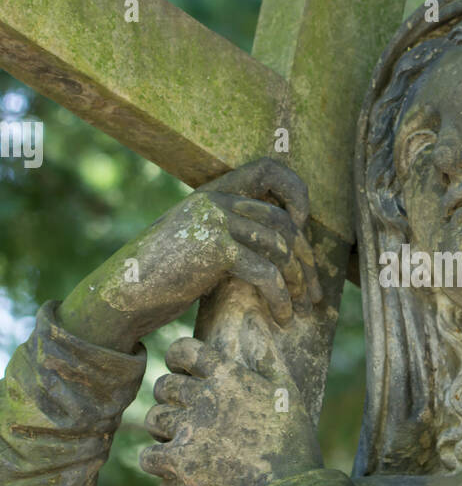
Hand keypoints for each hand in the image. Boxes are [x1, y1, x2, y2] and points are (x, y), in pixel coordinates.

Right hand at [59, 158, 321, 352]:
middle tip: (314, 293)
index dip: (295, 192)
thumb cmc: (162, 276)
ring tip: (299, 311)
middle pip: (283, 220)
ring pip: (280, 246)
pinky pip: (266, 272)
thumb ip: (231, 234)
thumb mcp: (199, 243)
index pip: (268, 169)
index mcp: (215, 192)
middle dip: (305, 259)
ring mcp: (215, 221)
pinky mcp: (215, 249)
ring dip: (297, 283)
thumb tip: (278, 247)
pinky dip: (280, 297)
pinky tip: (282, 317)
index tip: (302, 226)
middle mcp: (217, 200)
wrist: (123, 293)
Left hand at [140, 336, 321, 485]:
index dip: (177, 357)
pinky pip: (147, 456)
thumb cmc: (293, 443)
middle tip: (181, 411)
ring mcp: (190, 430)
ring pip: (154, 419)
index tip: (179, 368)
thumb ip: (267, 357)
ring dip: (161, 429)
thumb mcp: (287, 393)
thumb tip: (255, 323)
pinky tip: (166, 465)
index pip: (186, 350)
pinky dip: (153, 461)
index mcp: (230, 377)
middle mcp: (206, 397)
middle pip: (165, 385)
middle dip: (170, 398)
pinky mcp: (180, 463)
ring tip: (175, 438)